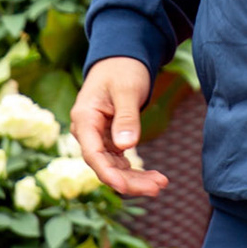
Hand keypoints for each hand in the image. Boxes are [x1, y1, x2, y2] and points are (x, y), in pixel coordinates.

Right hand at [71, 57, 168, 197]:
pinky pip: (120, 162)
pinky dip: (136, 171)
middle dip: (129, 181)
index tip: (124, 187)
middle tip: (157, 187)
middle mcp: (87, 132)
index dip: (107, 173)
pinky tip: (154, 178)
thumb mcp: (127, 89)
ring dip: (135, 179)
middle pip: (104, 166)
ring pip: (113, 167)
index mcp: (84, 119)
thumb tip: (126, 147)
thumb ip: (126, 117)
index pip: (93, 154)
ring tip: (161, 184)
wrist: (120, 59)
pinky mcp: (109, 140)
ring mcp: (97, 138)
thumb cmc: (122, 69)